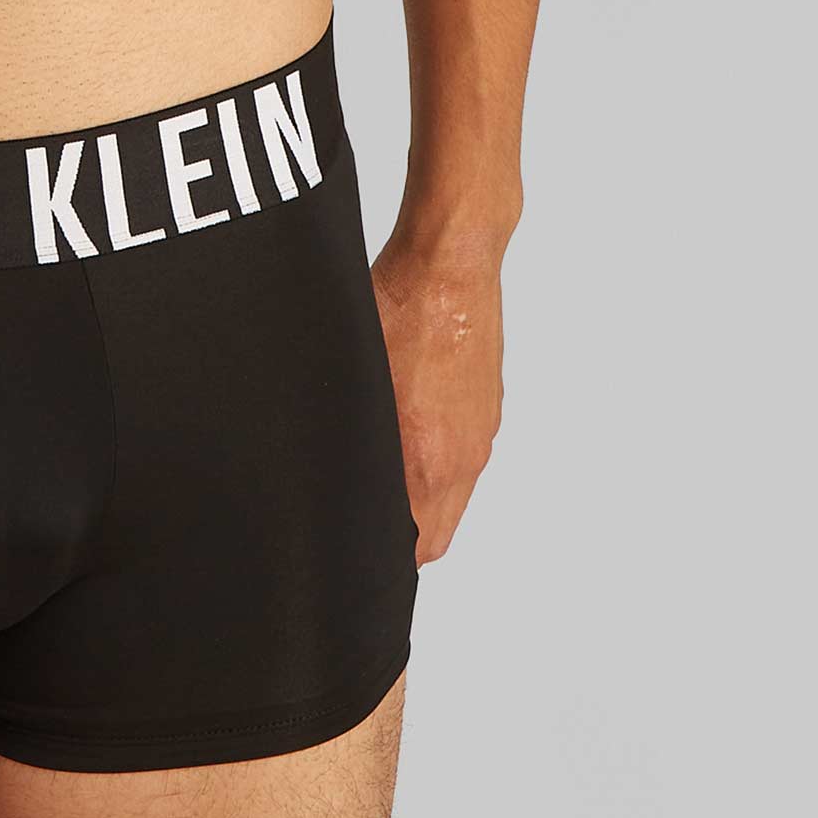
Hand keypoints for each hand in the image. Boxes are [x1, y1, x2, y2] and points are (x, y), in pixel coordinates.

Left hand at [370, 233, 504, 564]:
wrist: (451, 264)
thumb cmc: (399, 309)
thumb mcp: (357, 378)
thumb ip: (352, 439)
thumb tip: (330, 475)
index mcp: (428, 457)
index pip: (415, 545)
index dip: (383, 553)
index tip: (356, 543)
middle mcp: (463, 455)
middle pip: (437, 534)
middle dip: (405, 540)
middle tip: (364, 522)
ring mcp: (481, 433)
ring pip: (454, 497)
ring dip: (424, 500)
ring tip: (385, 476)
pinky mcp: (488, 410)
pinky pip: (466, 459)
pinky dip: (441, 464)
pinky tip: (411, 431)